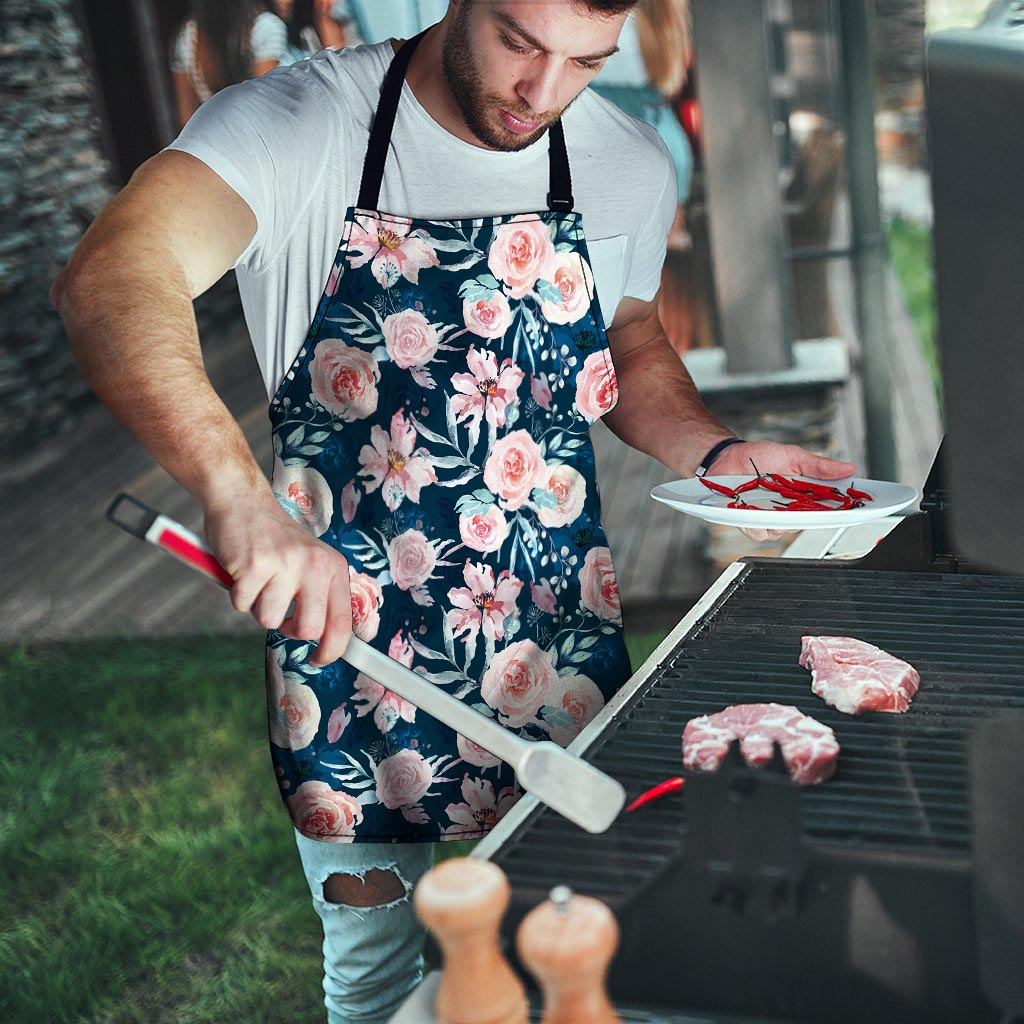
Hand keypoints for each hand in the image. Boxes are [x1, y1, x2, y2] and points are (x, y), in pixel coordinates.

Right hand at [204, 495, 351, 665]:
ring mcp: (285, 564)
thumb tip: (327, 642)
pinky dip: (238, 595)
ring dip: (258, 606)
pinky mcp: (254, 566)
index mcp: (333, 566)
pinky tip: (243, 571)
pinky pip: (242, 605)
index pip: (342, 621)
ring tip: (259, 579)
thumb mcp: (310, 561)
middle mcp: (315, 564)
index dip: (332, 650)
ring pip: (269, 620)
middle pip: (308, 629)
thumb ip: (320, 595)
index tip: (319, 660)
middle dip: (289, 629)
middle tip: (280, 611)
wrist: (243, 502)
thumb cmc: (275, 540)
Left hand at [707, 440, 856, 542]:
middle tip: (804, 502)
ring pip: (784, 531)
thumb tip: (848, 468)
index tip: (857, 509)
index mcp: (804, 495)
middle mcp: (790, 510)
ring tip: (770, 499)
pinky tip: (752, 508)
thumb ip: (819, 466)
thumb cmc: (759, 457)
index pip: (829, 508)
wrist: (727, 458)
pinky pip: (760, 532)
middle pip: (809, 523)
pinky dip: (757, 522)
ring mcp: (771, 518)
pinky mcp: (751, 523)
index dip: (844, 511)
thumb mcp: (793, 456)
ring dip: (779, 518)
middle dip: (810, 515)